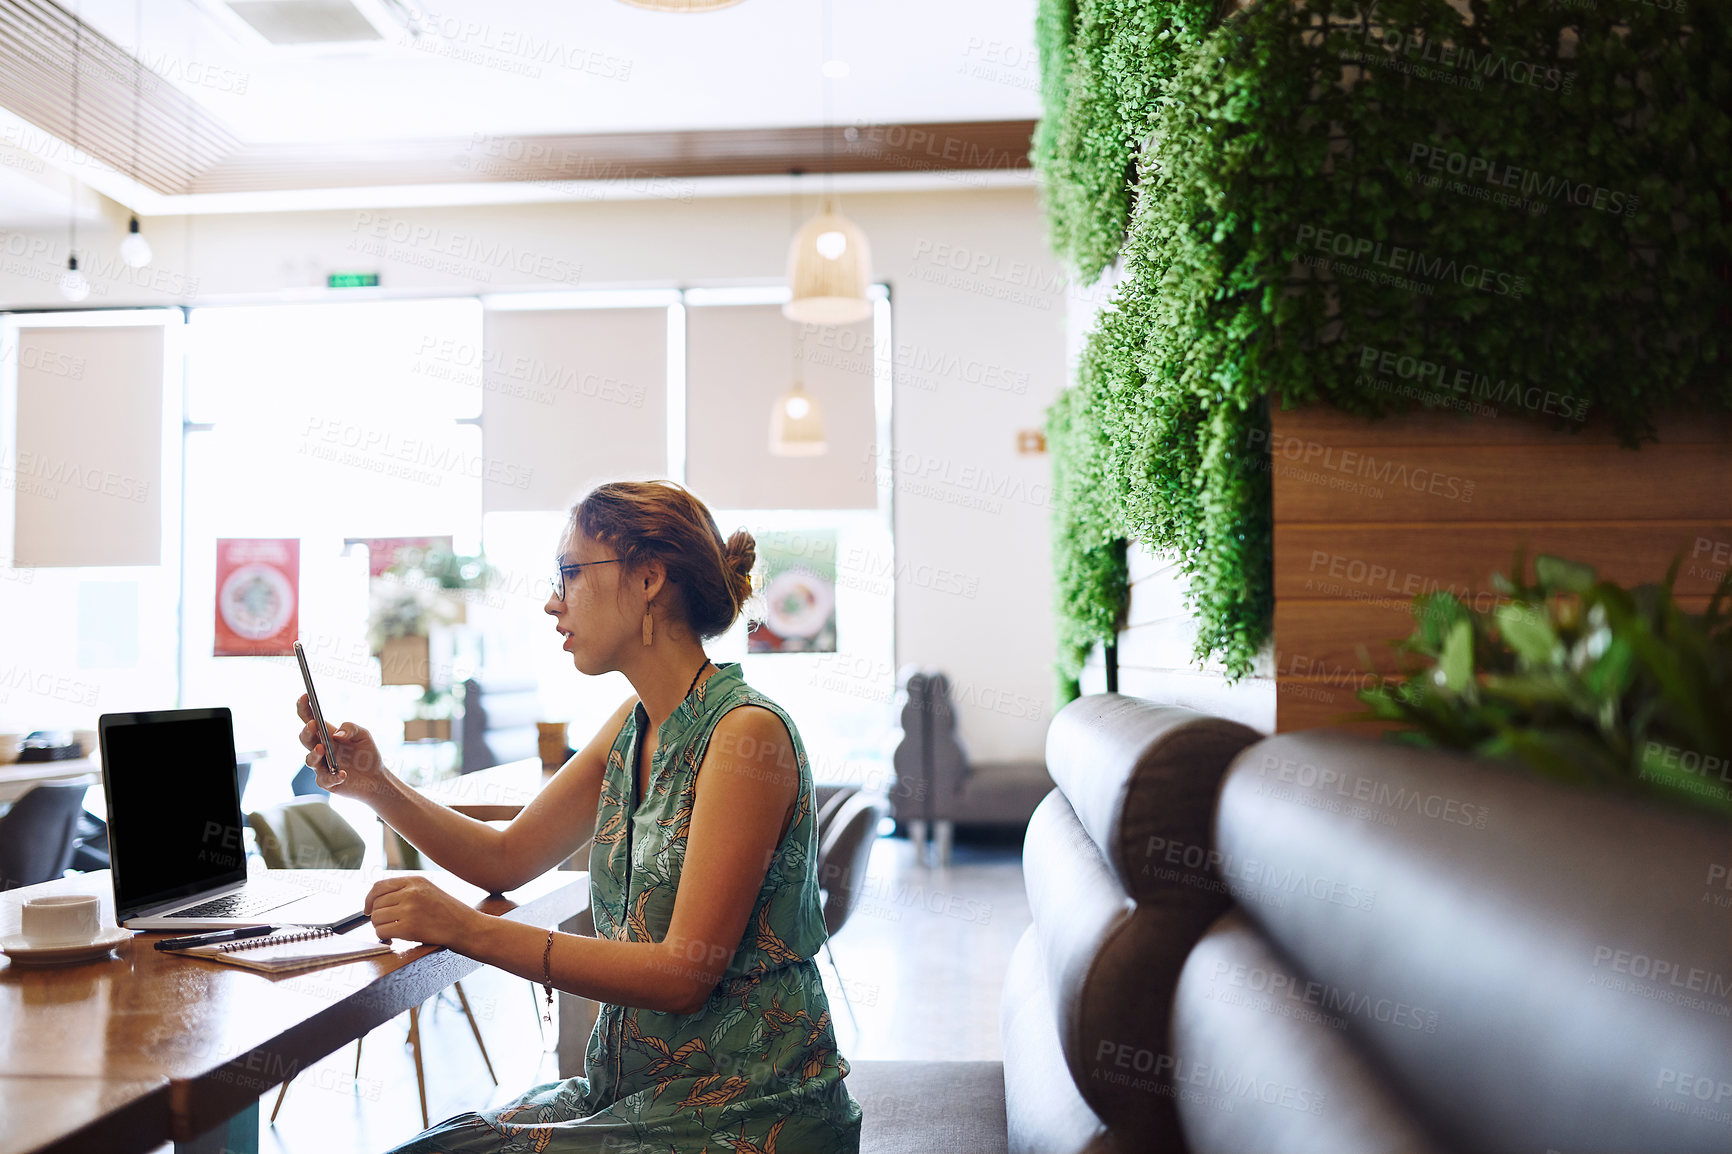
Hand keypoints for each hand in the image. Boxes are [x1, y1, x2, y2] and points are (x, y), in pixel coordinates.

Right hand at [295, 694, 387, 800]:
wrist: (375, 777)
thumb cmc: (367, 753)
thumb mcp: (363, 735)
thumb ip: (352, 728)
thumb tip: (337, 734)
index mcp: (327, 735)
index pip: (310, 719)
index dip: (305, 707)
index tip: (305, 696)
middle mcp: (321, 749)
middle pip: (305, 739)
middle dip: (306, 731)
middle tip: (312, 725)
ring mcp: (321, 766)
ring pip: (309, 760)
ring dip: (314, 754)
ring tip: (321, 749)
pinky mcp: (327, 782)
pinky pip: (325, 779)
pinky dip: (333, 776)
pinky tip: (343, 774)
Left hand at [364, 875, 482, 949]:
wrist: (468, 927)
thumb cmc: (450, 913)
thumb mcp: (430, 892)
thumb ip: (407, 891)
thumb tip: (378, 900)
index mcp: (416, 881)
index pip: (379, 886)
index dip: (369, 899)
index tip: (368, 909)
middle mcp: (411, 892)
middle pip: (376, 903)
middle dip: (376, 916)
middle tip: (386, 925)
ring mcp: (410, 908)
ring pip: (376, 917)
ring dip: (380, 927)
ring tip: (392, 932)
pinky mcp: (409, 927)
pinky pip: (381, 931)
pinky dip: (384, 937)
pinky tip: (394, 939)